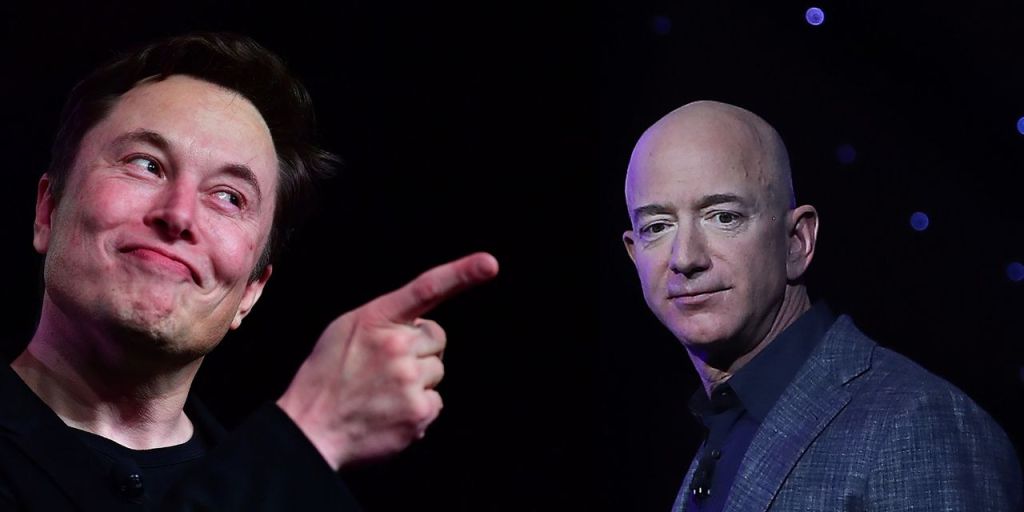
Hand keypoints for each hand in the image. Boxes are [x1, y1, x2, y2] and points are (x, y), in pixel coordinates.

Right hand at [276, 252, 498, 469]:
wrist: (309, 429)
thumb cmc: (325, 377)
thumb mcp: (346, 331)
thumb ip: (384, 320)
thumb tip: (419, 326)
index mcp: (376, 319)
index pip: (426, 288)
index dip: (462, 273)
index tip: (490, 263)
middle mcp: (396, 346)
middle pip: (437, 338)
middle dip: (420, 349)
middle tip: (385, 367)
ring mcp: (409, 381)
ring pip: (437, 370)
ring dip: (418, 380)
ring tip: (382, 392)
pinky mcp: (418, 413)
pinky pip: (436, 402)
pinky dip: (417, 408)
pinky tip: (389, 412)